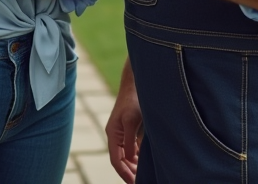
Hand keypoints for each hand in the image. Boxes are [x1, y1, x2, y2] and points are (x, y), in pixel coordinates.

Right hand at [106, 65, 142, 182]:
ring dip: (134, 167)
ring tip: (144, 175)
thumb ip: (129, 141)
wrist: (136, 85)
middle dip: (129, 172)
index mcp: (112, 134)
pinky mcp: (129, 130)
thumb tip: (128, 159)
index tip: (134, 183)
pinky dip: (137, 158)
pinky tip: (145, 163)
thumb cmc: (133, 101)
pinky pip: (131, 149)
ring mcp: (122, 133)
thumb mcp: (131, 121)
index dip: (124, 174)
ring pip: (126, 156)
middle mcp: (115, 136)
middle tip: (141, 181)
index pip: (116, 161)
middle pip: (120, 160)